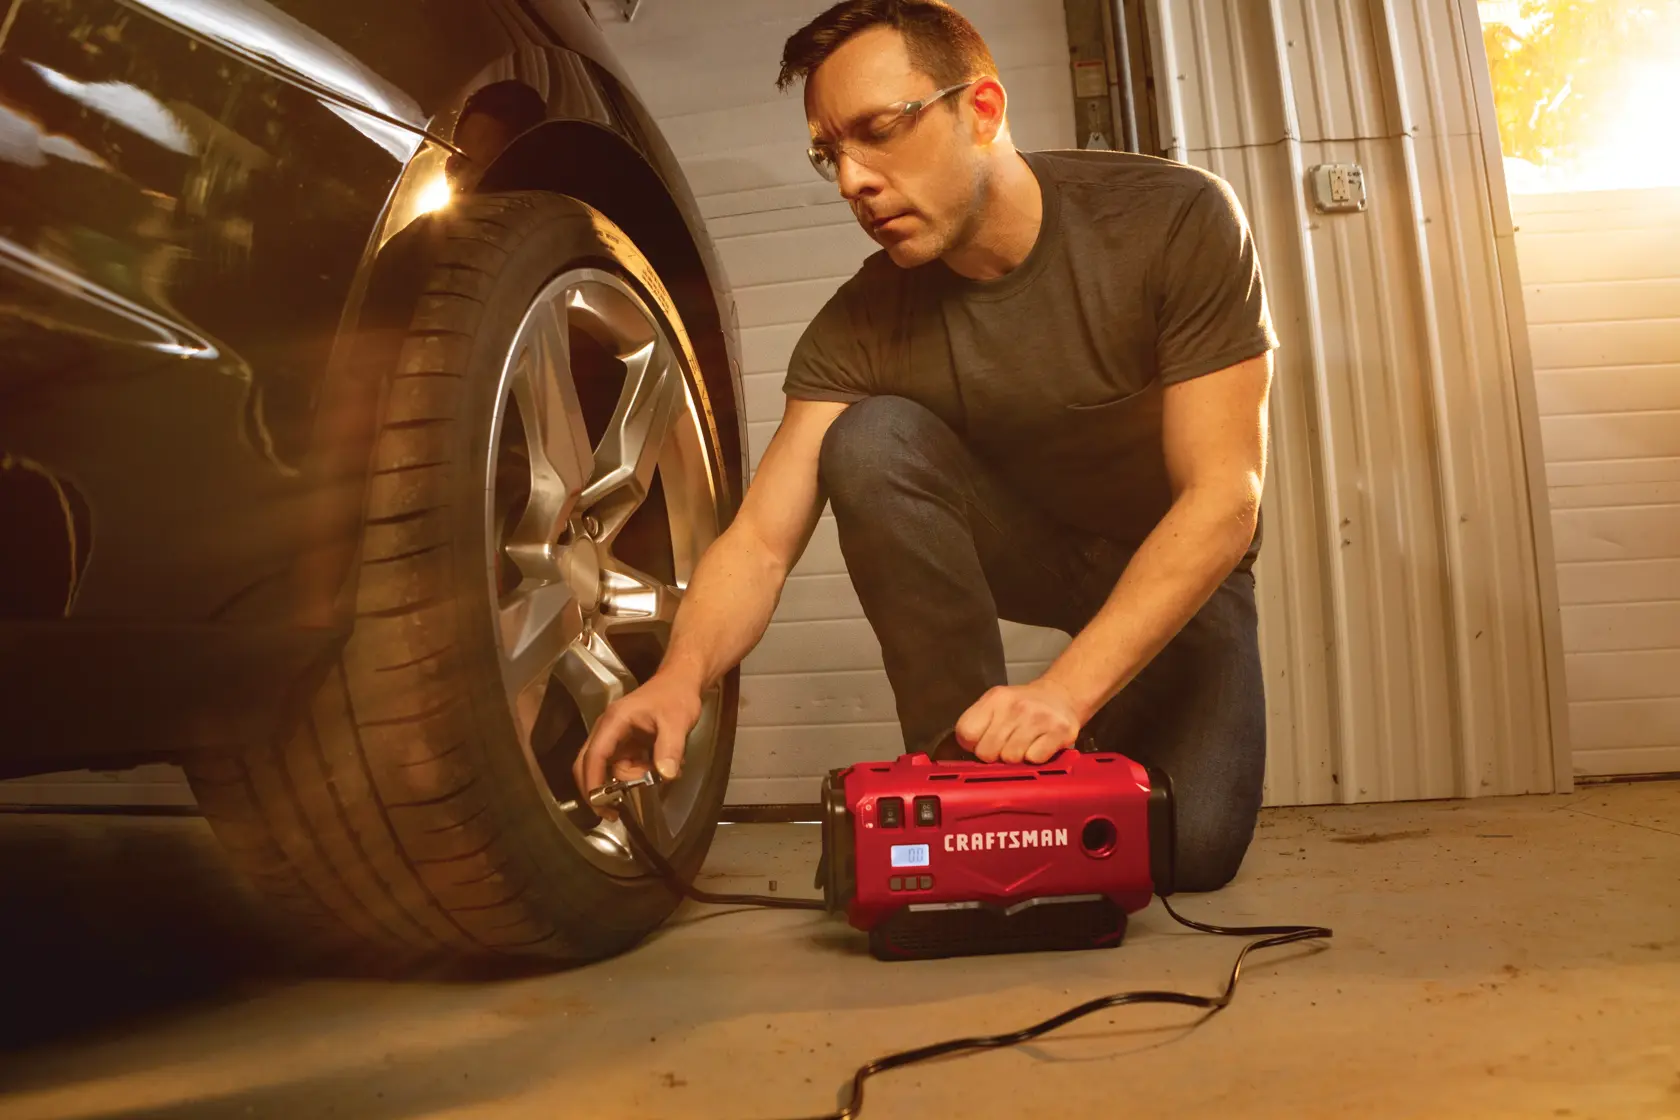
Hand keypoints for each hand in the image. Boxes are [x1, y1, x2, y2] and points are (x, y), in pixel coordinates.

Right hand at [571, 671, 701, 815]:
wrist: (681, 681)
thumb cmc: (676, 696)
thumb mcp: (678, 722)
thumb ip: (671, 748)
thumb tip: (665, 776)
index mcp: (614, 722)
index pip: (594, 756)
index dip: (592, 782)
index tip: (599, 805)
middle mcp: (608, 730)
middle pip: (588, 764)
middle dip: (597, 790)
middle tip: (613, 813)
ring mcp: (615, 737)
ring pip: (608, 768)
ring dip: (627, 780)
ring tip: (655, 777)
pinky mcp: (625, 743)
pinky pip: (622, 765)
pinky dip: (636, 774)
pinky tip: (656, 770)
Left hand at [955, 679, 1083, 763]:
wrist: (1062, 695)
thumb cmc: (1025, 707)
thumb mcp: (997, 705)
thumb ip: (979, 726)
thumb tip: (963, 757)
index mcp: (995, 698)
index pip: (966, 733)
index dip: (972, 744)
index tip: (984, 741)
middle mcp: (1016, 706)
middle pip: (987, 752)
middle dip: (994, 755)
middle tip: (1007, 745)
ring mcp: (1038, 718)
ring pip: (1010, 758)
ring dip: (1016, 758)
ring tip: (1024, 744)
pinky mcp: (1059, 732)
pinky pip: (1034, 760)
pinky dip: (1036, 758)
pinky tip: (1039, 746)